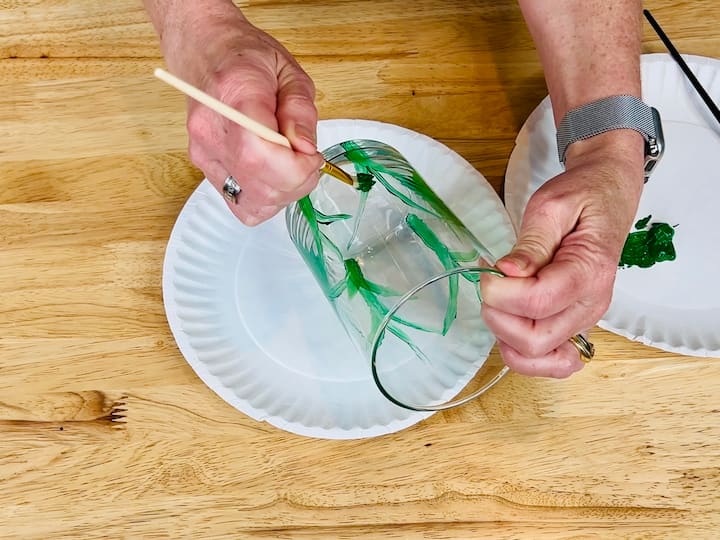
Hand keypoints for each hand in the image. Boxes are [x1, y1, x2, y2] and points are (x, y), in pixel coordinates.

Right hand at [162, 6, 323, 224]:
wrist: (203, 48)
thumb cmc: (244, 55)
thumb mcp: (288, 71)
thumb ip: (301, 111)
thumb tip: (305, 149)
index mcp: (235, 97)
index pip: (261, 156)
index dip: (297, 168)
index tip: (312, 155)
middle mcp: (212, 131)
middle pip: (259, 186)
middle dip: (297, 181)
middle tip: (307, 158)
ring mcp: (204, 152)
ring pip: (252, 203)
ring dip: (283, 193)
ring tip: (290, 165)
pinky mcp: (204, 166)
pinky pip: (240, 203)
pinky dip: (265, 198)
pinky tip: (273, 175)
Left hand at [480, 130, 645, 376]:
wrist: (609, 198)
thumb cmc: (582, 196)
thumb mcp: (552, 205)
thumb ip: (531, 242)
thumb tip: (508, 272)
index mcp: (590, 271)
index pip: (538, 302)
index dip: (501, 291)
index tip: (488, 267)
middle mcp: (591, 305)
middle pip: (534, 339)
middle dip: (498, 314)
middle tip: (490, 281)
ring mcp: (584, 319)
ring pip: (535, 355)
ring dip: (503, 333)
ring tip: (499, 296)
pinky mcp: (573, 325)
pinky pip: (544, 359)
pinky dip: (519, 350)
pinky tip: (510, 320)